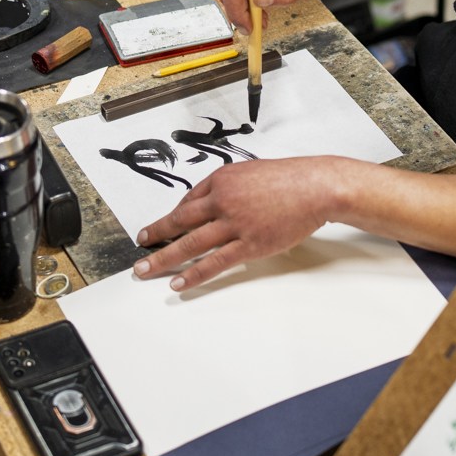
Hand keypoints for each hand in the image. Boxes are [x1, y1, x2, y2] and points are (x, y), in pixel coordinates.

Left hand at [132, 157, 350, 291]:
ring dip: (164, 258)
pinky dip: (194, 273)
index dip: (170, 218)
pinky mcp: (249, 245)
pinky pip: (215, 262)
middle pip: (180, 222)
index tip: (158, 229)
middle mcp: (222, 200)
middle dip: (155, 236)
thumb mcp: (249, 173)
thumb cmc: (288, 179)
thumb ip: (226, 188)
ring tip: (145, 270)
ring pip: (190, 244)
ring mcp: (235, 224)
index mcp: (221, 180)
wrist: (315, 186)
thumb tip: (205, 206)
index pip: (187, 202)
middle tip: (139, 247)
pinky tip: (179, 282)